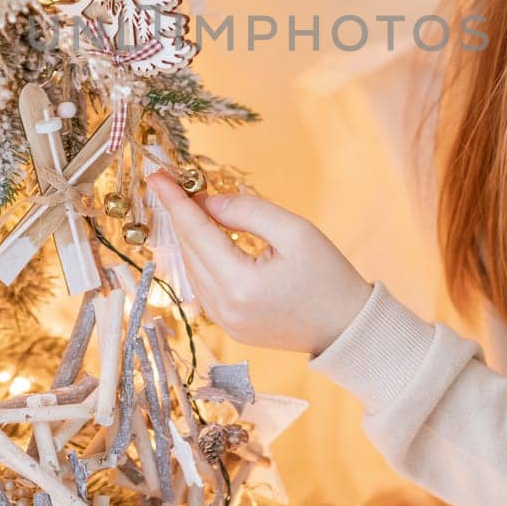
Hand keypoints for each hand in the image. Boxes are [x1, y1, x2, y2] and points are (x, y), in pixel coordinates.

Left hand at [147, 172, 372, 356]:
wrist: (348, 328)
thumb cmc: (329, 277)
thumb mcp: (296, 232)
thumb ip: (248, 212)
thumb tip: (209, 203)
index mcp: (240, 285)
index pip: (196, 233)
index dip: (175, 201)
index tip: (157, 176)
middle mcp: (225, 308)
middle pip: (190, 252)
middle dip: (180, 215)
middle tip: (173, 183)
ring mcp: (226, 323)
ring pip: (193, 270)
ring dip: (190, 237)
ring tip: (190, 206)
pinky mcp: (232, 329)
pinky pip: (204, 288)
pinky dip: (201, 260)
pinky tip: (205, 239)